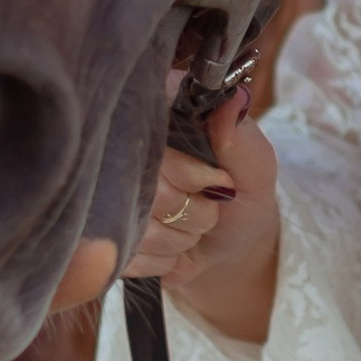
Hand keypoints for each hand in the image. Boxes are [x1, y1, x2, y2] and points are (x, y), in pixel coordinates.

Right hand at [128, 91, 280, 342]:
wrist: (230, 244)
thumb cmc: (243, 194)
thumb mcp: (255, 165)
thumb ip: (240, 137)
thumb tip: (232, 101)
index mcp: (164, 112)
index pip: (153, 134)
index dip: (187, 170)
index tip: (218, 182)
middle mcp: (127, 144)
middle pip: (147, 188)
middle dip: (193, 211)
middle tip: (211, 207)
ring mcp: (110, 190)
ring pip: (138, 226)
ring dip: (180, 237)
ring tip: (194, 227)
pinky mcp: (104, 233)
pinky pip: (130, 255)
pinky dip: (163, 258)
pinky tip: (174, 247)